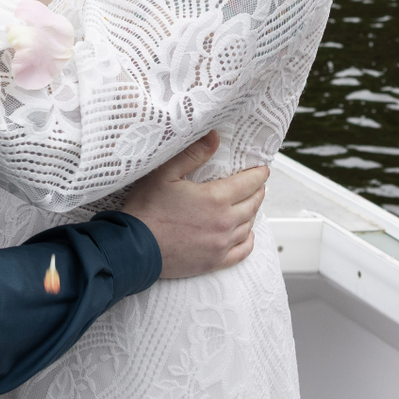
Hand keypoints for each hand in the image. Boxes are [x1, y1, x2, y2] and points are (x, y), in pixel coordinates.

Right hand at [121, 133, 265, 278]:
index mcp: (215, 198)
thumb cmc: (147, 209)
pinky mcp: (215, 261)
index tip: (263, 169)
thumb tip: (214, 137)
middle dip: (258, 191)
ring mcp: (221, 244)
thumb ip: (193, 154)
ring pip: (248, 225)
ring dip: (252, 212)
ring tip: (250, 204)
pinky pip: (242, 251)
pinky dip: (248, 240)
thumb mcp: (165, 174)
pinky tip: (247, 234)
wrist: (135, 248)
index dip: (258, 174)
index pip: (249, 183)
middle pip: (252, 204)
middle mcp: (224, 222)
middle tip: (258, 184)